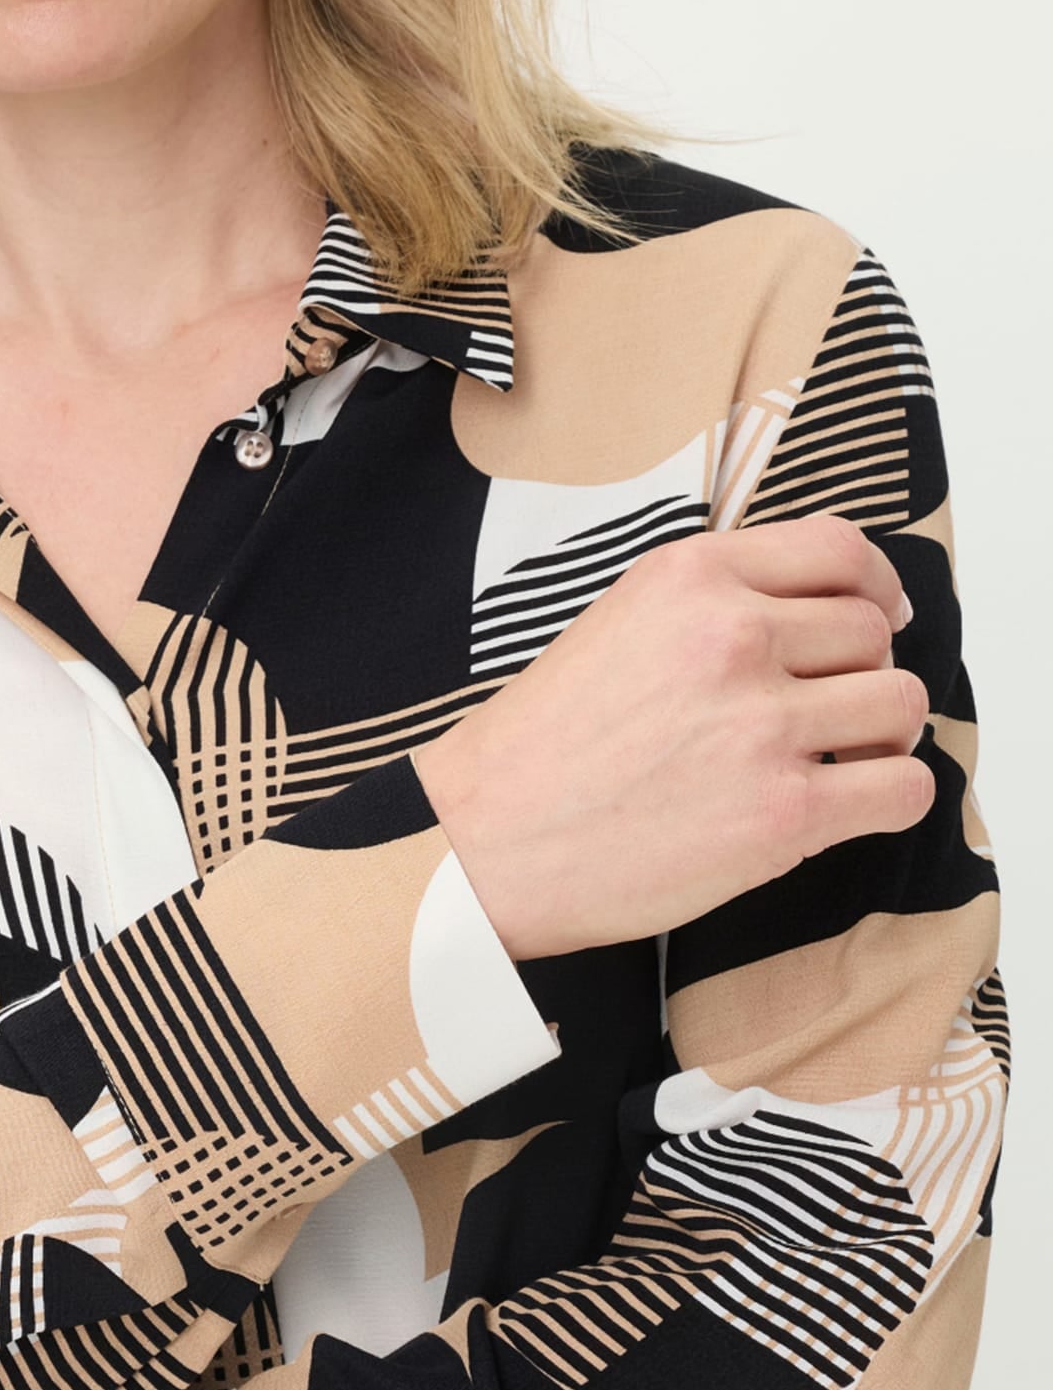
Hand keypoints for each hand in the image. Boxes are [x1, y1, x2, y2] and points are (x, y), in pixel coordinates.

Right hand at [414, 513, 933, 960]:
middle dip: (860, 673)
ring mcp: (762, 724)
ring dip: (881, 737)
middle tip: (823, 715)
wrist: (486, 840)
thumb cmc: (542, 747)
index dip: (877, 586)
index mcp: (690, 578)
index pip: (839, 549)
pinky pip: (904, 789)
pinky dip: (890, 798)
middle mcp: (733, 636)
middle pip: (873, 632)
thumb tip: (818, 615)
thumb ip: (711, 602)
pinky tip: (845, 808)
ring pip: (900, 704)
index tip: (881, 616)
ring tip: (835, 762)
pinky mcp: (785, 813)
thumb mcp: (619, 622)